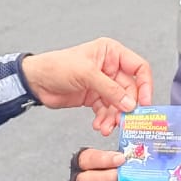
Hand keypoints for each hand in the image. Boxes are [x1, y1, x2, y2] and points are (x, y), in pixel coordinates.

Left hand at [21, 38, 153, 135]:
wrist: (36, 81)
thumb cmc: (57, 66)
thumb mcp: (86, 74)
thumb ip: (110, 89)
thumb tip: (130, 104)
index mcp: (111, 53)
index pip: (138, 68)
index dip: (145, 85)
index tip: (144, 103)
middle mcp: (110, 68)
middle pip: (130, 90)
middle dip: (126, 107)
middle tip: (124, 120)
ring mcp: (103, 84)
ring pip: (118, 104)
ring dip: (114, 117)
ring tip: (107, 127)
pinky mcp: (94, 97)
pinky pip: (107, 111)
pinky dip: (105, 120)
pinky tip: (99, 126)